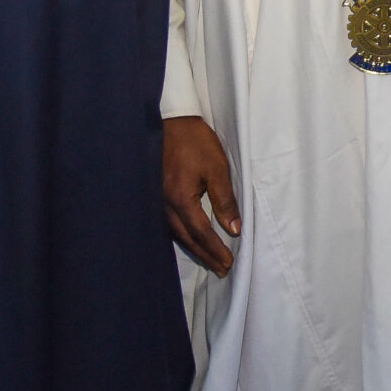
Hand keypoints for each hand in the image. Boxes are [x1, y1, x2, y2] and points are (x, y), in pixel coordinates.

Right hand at [164, 114, 240, 276]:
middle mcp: (164, 205)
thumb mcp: (217, 168)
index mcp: (180, 199)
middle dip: (205, 254)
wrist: (171, 121)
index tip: (228, 263)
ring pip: (176, 233)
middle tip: (222, 269)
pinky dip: (183, 235)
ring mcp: (157, 200)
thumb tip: (234, 228)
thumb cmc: (196, 142)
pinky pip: (169, 223)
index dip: (215, 249)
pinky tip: (190, 240)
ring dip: (194, 248)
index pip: (200, 232)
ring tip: (210, 259)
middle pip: (187, 238)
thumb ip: (224, 200)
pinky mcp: (156, 194)